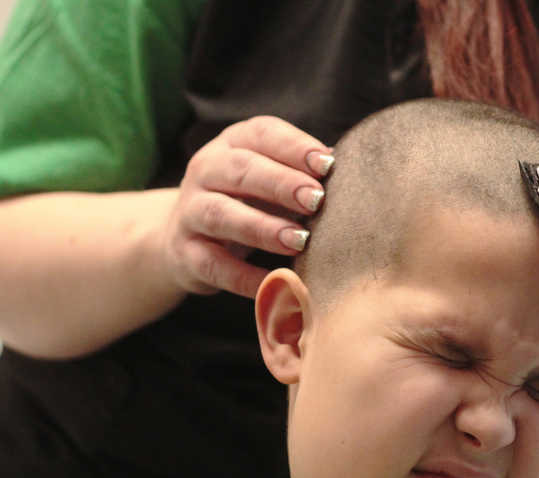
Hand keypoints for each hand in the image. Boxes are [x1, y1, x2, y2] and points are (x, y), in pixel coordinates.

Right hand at [162, 116, 333, 297]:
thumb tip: (353, 175)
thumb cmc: (249, 202)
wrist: (185, 237)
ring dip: (262, 228)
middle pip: (239, 170)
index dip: (294, 147)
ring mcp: (190, 212)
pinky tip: (277, 283)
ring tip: (299, 241)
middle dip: (280, 184)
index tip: (327, 163)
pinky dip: (246, 277)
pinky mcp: (185, 253)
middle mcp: (206, 170)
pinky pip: (215, 265)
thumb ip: (305, 174)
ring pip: (220, 214)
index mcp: (234, 144)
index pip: (261, 134)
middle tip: (316, 200)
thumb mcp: (273, 179)